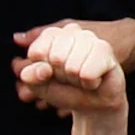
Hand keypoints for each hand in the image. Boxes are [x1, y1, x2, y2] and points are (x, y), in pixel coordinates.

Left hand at [13, 19, 127, 116]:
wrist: (94, 103)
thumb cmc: (67, 90)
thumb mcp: (40, 86)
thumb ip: (30, 76)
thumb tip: (44, 69)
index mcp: (50, 35)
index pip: (37, 52)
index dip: (43, 70)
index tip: (52, 73)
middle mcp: (70, 31)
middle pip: (56, 58)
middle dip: (62, 76)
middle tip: (72, 77)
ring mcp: (89, 37)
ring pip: (72, 67)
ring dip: (77, 80)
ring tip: (83, 78)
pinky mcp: (105, 48)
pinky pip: (87, 73)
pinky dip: (90, 83)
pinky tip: (95, 79)